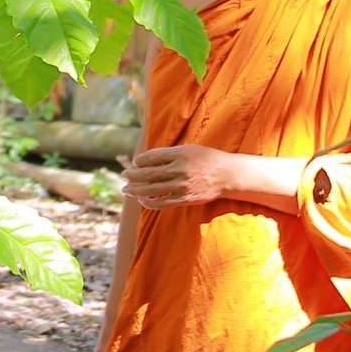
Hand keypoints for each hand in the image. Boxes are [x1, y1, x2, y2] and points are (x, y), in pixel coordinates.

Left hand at [121, 144, 243, 209]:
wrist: (227, 176)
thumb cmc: (207, 159)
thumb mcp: (189, 149)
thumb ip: (170, 153)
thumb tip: (146, 159)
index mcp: (179, 154)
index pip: (151, 157)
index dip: (139, 160)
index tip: (135, 162)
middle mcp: (179, 169)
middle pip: (147, 173)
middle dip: (132, 175)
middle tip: (123, 175)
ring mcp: (181, 185)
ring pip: (151, 189)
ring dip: (135, 189)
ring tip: (126, 189)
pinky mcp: (184, 199)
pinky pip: (161, 202)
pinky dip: (148, 202)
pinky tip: (141, 200)